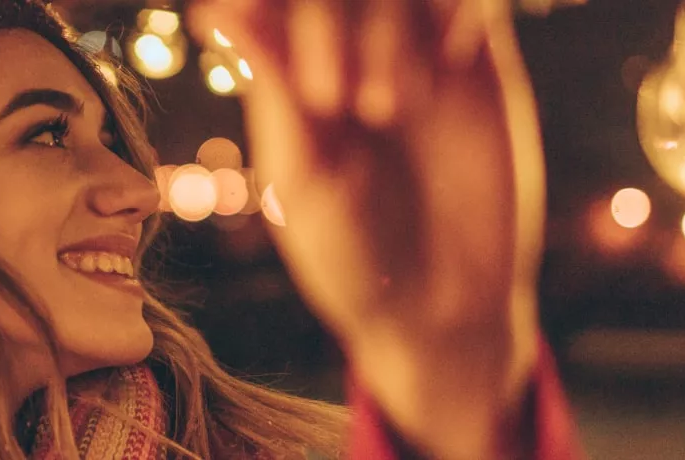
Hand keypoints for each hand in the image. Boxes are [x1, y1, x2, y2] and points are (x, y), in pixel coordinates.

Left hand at [190, 1, 546, 457]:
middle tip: (339, 102)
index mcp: (284, 78)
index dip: (268, 2)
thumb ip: (273, 87)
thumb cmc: (349, 255)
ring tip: (395, 110)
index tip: (273, 40)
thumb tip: (212, 10)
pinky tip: (453, 63)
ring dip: (389, 27)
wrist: (440, 306)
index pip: (266, 1)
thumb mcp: (304, 178)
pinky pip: (470, 1)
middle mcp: (345, 54)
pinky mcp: (472, 64)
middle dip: (326, 21)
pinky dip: (459, 12)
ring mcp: (410, 54)